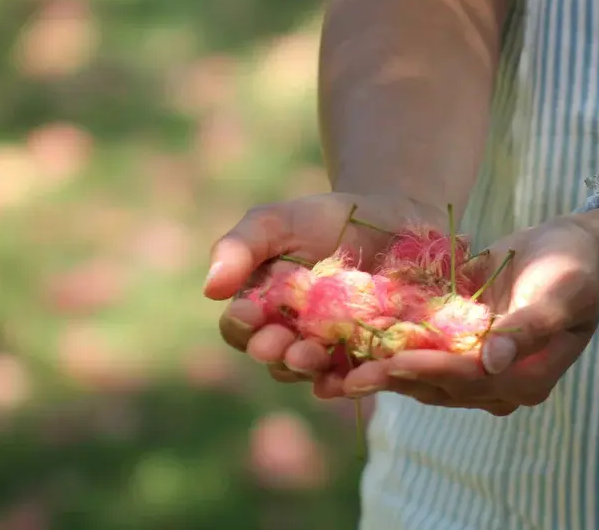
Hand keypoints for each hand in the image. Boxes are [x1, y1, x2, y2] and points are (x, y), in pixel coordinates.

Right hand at [205, 192, 445, 384]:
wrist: (388, 220)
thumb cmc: (323, 218)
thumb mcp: (276, 222)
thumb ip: (239, 248)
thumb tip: (210, 289)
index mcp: (260, 306)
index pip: (240, 327)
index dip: (241, 325)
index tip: (248, 313)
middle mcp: (289, 334)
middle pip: (272, 355)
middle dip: (272, 350)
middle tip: (277, 343)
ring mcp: (327, 348)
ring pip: (308, 369)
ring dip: (304, 366)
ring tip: (309, 355)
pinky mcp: (365, 355)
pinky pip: (351, 375)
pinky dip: (346, 380)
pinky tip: (345, 378)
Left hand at [337, 217, 598, 415]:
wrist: (568, 251)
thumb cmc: (574, 270)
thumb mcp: (562, 292)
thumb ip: (530, 326)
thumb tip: (494, 361)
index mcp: (525, 381)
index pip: (471, 379)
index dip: (432, 371)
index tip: (394, 362)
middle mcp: (495, 384)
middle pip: (437, 384)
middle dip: (391, 378)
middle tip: (344, 376)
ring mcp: (472, 368)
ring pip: (419, 374)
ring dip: (377, 370)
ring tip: (332, 369)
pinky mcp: (454, 347)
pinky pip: (415, 349)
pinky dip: (383, 346)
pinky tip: (344, 340)